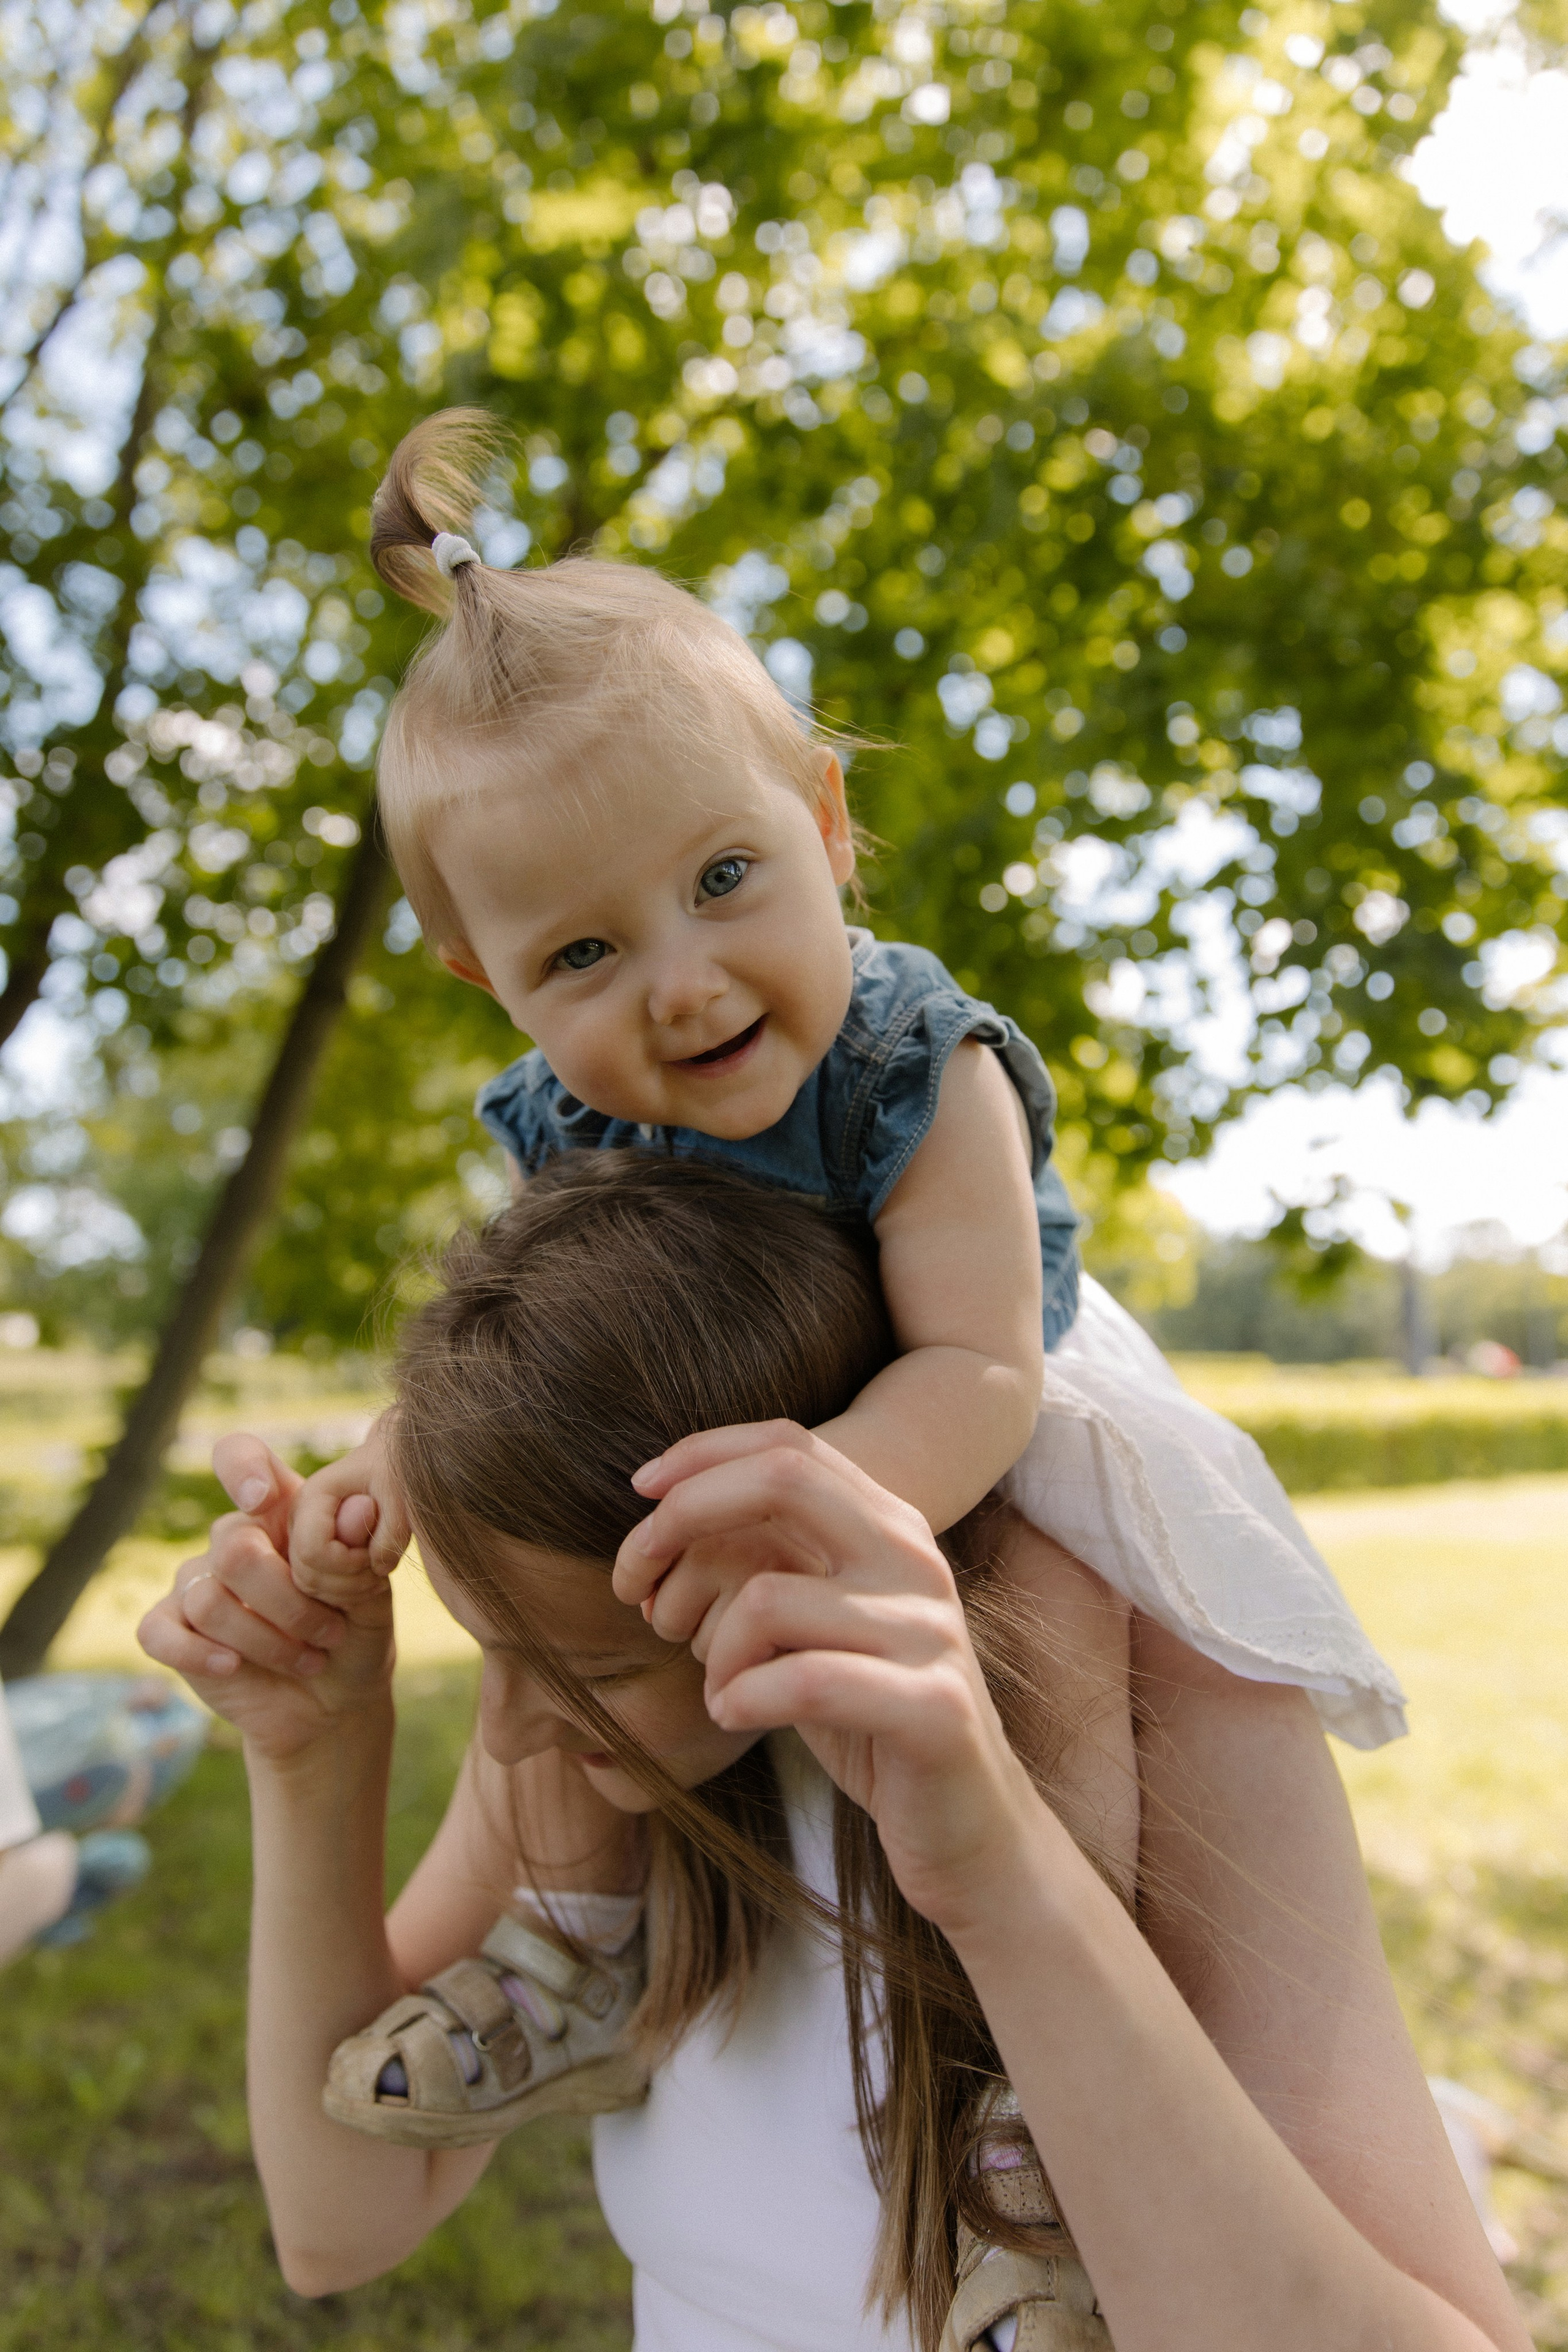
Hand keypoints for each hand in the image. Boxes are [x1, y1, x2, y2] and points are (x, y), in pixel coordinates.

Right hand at [137, 1444, 394, 1763]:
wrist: (335, 1703)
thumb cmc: (355, 1633)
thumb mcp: (371, 1593)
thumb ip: (359, 1550)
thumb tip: (359, 1508)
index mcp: (279, 1511)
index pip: (239, 1457)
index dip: (242, 1468)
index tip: (263, 1499)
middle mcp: (231, 1539)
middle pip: (234, 1549)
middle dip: (290, 1601)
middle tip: (330, 1632)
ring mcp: (195, 1583)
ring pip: (209, 1599)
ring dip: (267, 1639)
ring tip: (309, 1659)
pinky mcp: (171, 1629)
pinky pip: (159, 1632)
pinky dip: (199, 1654)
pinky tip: (234, 1668)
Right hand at [284, 1418, 411, 1608]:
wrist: (392, 1472)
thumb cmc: (398, 1477)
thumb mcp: (403, 1497)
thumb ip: (392, 1530)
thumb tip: (378, 1566)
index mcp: (313, 1496)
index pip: (313, 1551)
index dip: (348, 1563)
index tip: (375, 1554)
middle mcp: (297, 1518)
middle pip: (307, 1575)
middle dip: (350, 1584)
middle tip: (382, 1571)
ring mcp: (297, 1538)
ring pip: (307, 1587)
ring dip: (349, 1592)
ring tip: (379, 1575)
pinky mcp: (305, 1554)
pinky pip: (312, 1590)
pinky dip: (343, 1594)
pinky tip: (369, 1579)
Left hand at [619, 1423, 1048, 1938]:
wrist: (970, 1826)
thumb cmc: (869, 1718)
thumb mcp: (819, 1623)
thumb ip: (774, 1562)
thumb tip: (664, 1519)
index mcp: (889, 1526)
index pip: (788, 1443)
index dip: (703, 1454)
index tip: (640, 1488)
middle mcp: (915, 1559)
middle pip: (782, 1481)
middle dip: (683, 1519)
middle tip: (636, 1586)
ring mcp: (930, 1630)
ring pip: (768, 1596)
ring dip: (710, 1650)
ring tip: (717, 1689)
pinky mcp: (934, 1708)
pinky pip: (804, 1681)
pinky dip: (744, 1697)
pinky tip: (734, 1715)